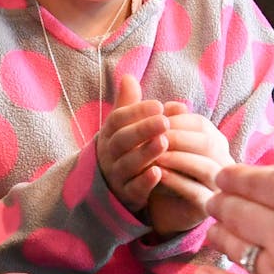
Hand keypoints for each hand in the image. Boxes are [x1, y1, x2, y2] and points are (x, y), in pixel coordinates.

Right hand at [97, 76, 169, 212]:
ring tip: (163, 142)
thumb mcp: (125, 126)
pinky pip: (133, 189)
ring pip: (128, 165)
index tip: (158, 105)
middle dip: (142, 129)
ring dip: (146, 153)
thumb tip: (128, 77)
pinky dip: (145, 182)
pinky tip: (158, 172)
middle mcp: (109, 154)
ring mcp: (116, 176)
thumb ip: (131, 104)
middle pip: (122, 140)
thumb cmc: (126, 149)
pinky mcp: (126, 196)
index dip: (137, 111)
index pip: (118, 119)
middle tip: (164, 121)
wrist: (114, 187)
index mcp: (109, 134)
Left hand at [147, 102, 231, 236]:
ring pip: (207, 168)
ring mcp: (218, 184)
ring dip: (180, 160)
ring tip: (156, 157)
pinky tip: (159, 176)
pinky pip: (198, 193)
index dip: (175, 121)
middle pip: (209, 143)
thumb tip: (144, 89)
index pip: (200, 124)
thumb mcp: (156, 142)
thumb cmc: (162, 167)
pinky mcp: (208, 206)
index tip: (150, 121)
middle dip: (179, 139)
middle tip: (153, 138)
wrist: (162, 207)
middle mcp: (221, 160)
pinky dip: (178, 182)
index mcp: (213, 140)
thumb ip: (152, 118)